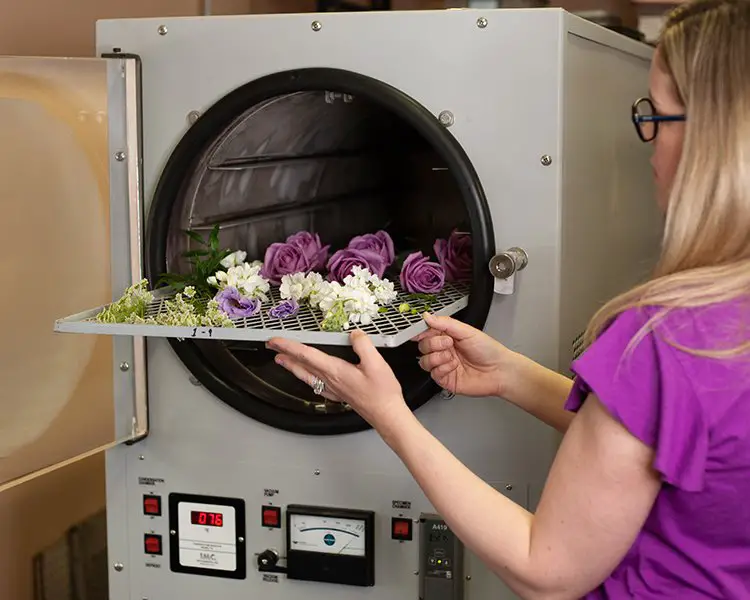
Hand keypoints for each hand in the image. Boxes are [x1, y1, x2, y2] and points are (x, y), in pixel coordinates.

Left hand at [266, 330, 410, 431]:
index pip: (306, 354)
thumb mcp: (376, 363)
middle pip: (301, 365)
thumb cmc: (382, 393)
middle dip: (285, 354)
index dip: (288, 346)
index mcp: (335, 370)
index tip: (275, 340)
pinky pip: (315, 383)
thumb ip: (363, 345)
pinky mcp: (338, 394)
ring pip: (306, 375)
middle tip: (272, 347)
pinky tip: (308, 378)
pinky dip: (306, 377)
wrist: (386, 414)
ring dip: (292, 366)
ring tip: (282, 361)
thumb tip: (354, 334)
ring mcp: (333, 389)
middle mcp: (330, 380)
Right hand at [414, 313, 507, 397]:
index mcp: (448, 337)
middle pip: (423, 346)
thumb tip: (428, 316)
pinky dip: (442, 368)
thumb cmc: (489, 350)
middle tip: (448, 342)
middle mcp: (444, 351)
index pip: (427, 333)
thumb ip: (445, 323)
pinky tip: (454, 366)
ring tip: (451, 356)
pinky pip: (433, 374)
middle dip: (433, 343)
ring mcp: (444, 365)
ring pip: (424, 361)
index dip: (422, 332)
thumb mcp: (467, 331)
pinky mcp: (446, 379)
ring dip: (436, 357)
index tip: (420, 331)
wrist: (499, 371)